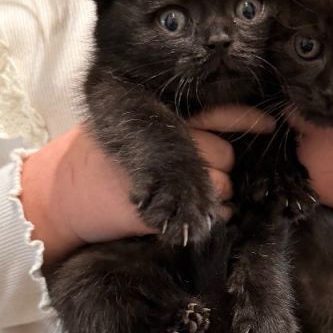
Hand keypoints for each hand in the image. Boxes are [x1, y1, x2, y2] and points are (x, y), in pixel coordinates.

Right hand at [21, 108, 273, 266]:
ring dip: (217, 197)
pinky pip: (211, 216)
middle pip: (227, 156)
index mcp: (161, 118)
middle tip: (195, 179)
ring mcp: (164, 176)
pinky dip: (210, 219)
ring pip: (223, 187)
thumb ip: (173, 130)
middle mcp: (168, 142)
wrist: (62, 195)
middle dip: (223, 170)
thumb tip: (221, 141)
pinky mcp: (161, 209)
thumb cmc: (98, 162)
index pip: (217, 113)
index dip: (248, 119)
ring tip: (187, 199)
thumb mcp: (131, 129)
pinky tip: (188, 217)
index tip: (270, 125)